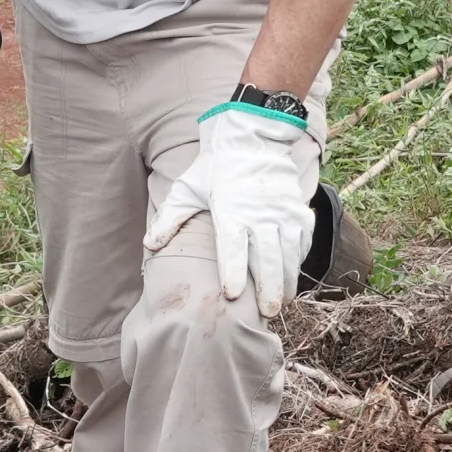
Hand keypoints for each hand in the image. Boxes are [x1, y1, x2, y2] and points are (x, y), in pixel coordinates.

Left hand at [144, 99, 320, 320]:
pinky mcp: (298, 210)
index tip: (233, 295)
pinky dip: (297, 260)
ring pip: (289, 255)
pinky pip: (302, 242)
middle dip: (268, 290)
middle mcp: (261, 215)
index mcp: (231, 211)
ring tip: (281, 302)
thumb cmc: (216, 166)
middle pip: (267, 260)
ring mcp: (284, 213)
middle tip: (267, 314)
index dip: (233, 273)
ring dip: (287, 281)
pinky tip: (291, 274)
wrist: (252, 136)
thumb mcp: (187, 188)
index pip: (233, 249)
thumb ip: (170, 218)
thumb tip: (149, 245)